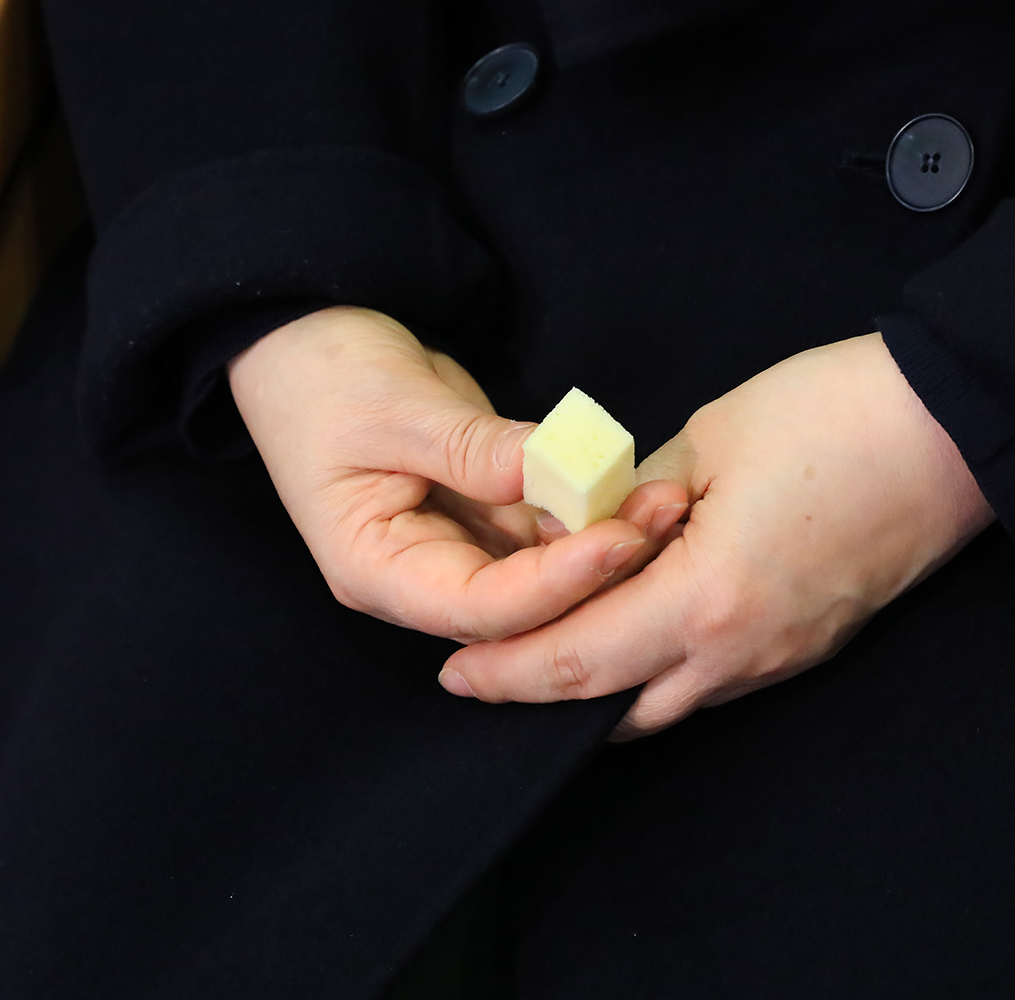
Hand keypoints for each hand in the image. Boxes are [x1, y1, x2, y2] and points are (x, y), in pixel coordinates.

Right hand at [228, 306, 687, 641]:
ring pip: (545, 572)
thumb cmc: (323, 377)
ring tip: (664, 500)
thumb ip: (471, 448)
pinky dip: (591, 511)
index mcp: (376, 570)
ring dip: (606, 540)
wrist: (310, 341)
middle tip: (661, 517)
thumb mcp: (392, 407)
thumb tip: (551, 470)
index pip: (478, 608)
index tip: (618, 540)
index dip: (554, 585)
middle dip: (596, 572)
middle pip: (523, 607)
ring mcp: (460, 549)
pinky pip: (548, 530)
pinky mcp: (489, 516)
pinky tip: (636, 487)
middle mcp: (423, 577)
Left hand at [440, 333, 995, 735]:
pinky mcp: (813, 642)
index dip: (506, 671)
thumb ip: (634, 499)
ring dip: (604, 690)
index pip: (577, 660)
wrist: (955, 429)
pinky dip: (661, 672)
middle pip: (617, 706)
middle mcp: (743, 651)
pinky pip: (717, 680)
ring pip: (670, 704)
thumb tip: (596, 528)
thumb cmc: (834, 416)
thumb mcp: (707, 439)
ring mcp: (785, 655)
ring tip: (554, 655)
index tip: (456, 670)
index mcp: (706, 601)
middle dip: (541, 696)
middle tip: (486, 676)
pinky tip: (637, 634)